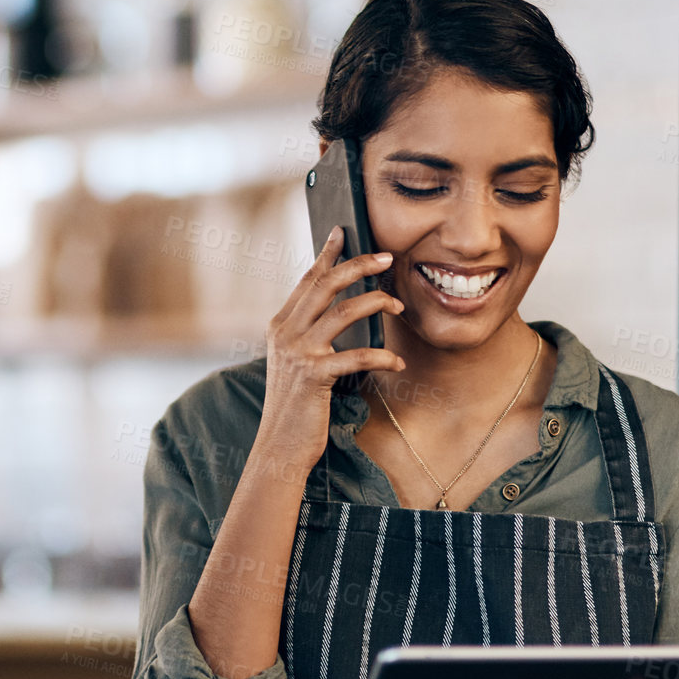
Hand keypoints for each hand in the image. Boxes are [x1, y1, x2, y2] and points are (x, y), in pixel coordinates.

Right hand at [257, 225, 405, 472]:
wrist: (279, 446)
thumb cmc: (295, 406)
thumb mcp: (296, 364)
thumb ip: (310, 336)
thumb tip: (341, 312)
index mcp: (280, 326)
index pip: (307, 280)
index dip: (327, 254)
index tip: (343, 232)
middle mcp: (285, 333)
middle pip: (325, 285)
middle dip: (358, 266)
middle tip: (387, 258)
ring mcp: (297, 353)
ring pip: (343, 312)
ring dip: (377, 304)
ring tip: (399, 306)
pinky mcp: (314, 376)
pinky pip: (356, 356)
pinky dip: (382, 357)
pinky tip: (397, 362)